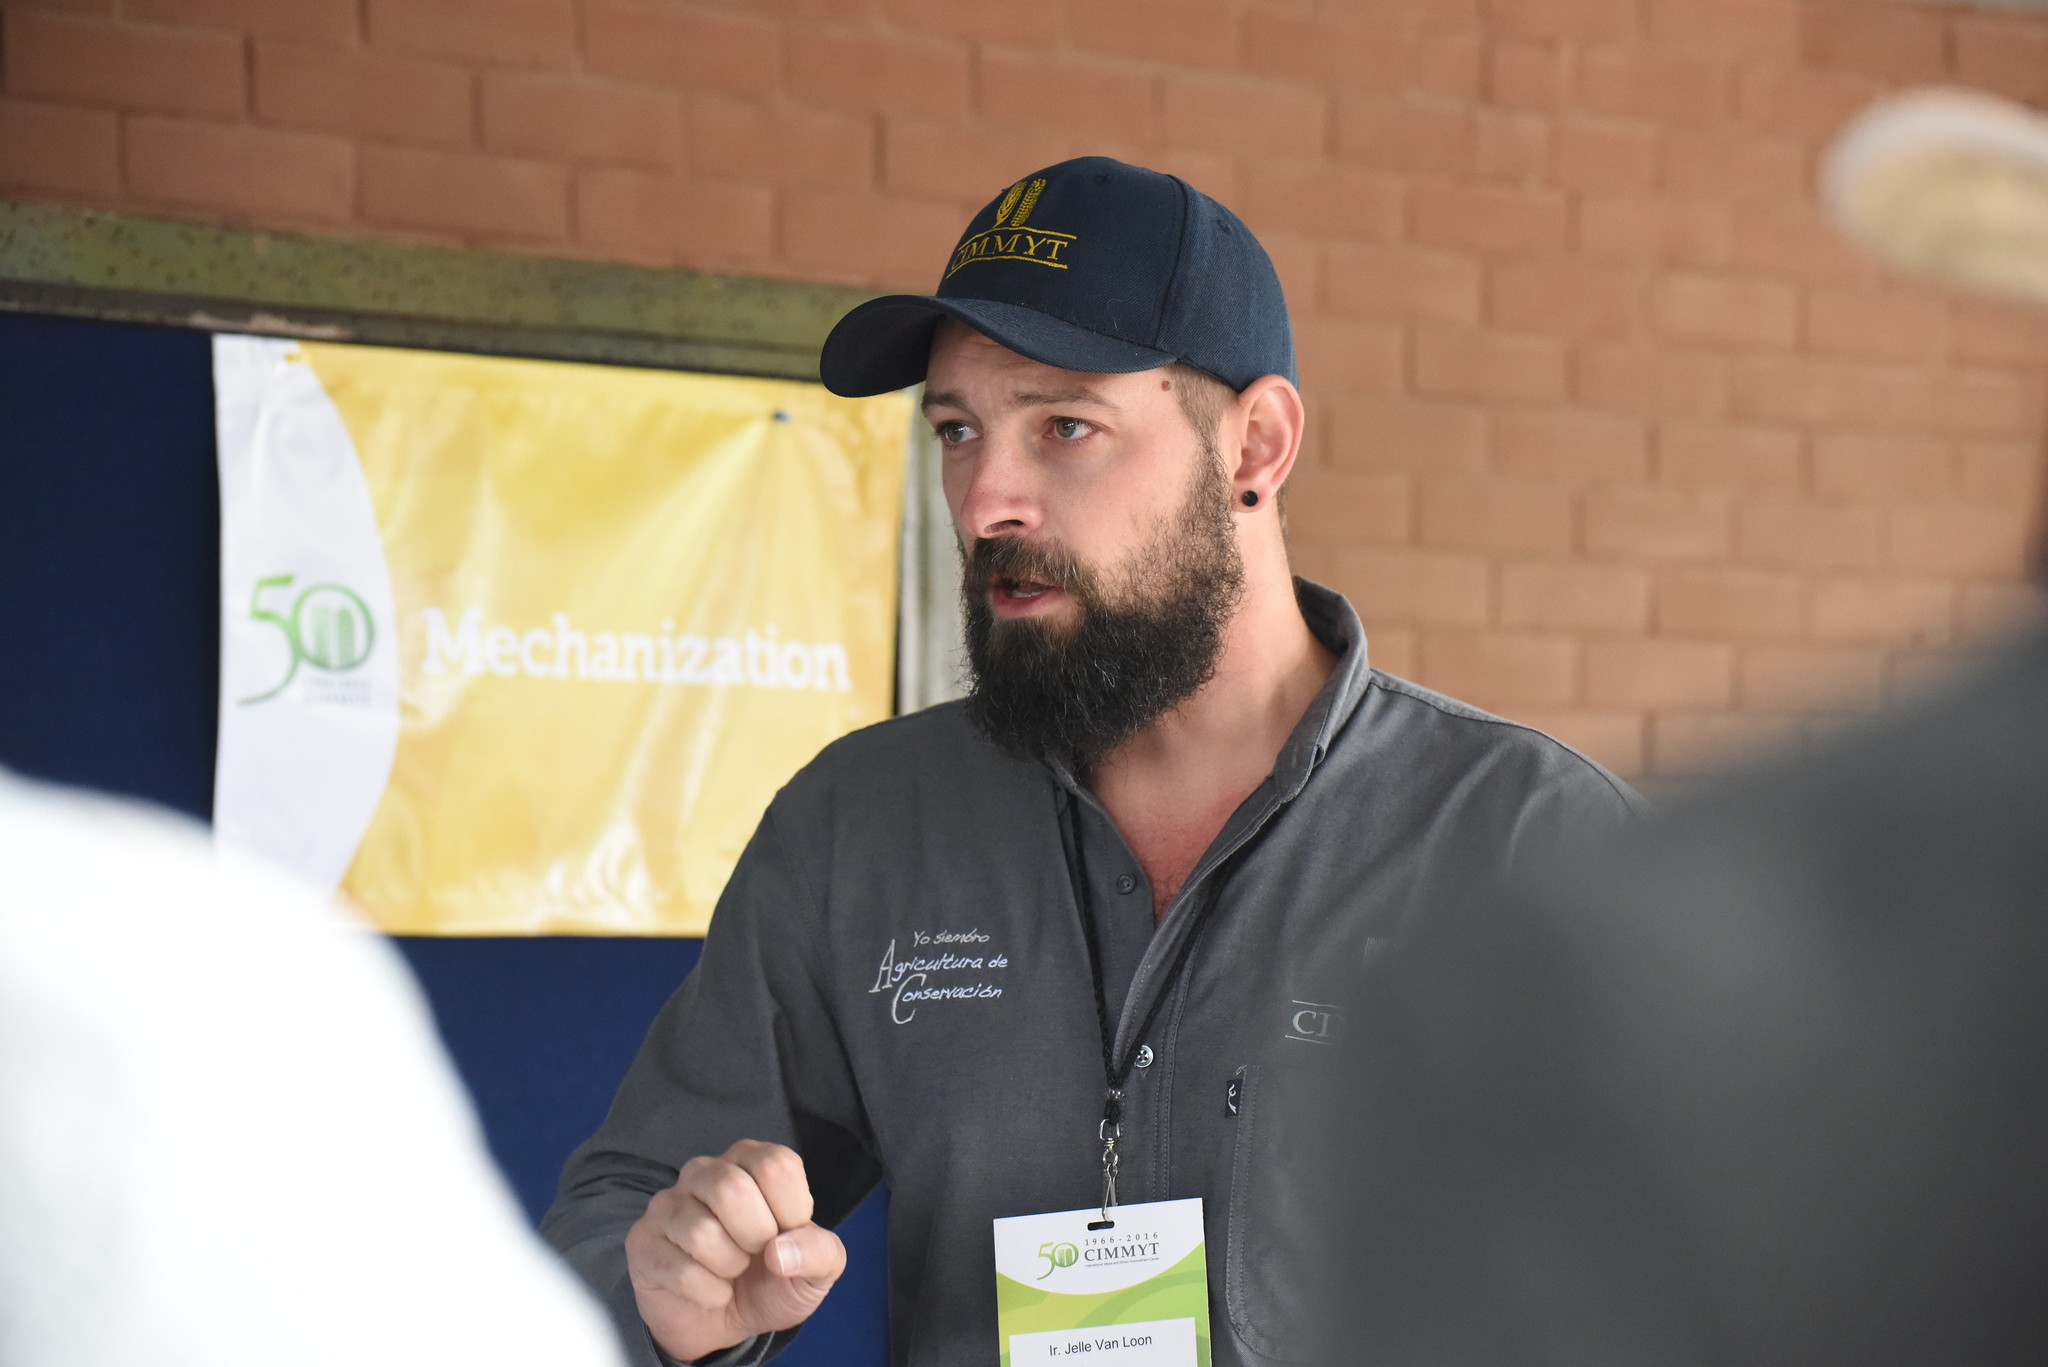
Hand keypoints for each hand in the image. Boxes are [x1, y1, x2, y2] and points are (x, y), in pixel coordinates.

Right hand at [624, 1140, 845, 1362]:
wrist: (726, 1322)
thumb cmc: (771, 1279)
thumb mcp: (816, 1270)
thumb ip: (821, 1252)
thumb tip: (781, 1252)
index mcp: (751, 1160)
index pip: (776, 1166)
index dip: (793, 1213)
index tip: (787, 1234)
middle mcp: (706, 1171)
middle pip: (733, 1190)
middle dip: (757, 1238)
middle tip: (756, 1254)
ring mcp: (668, 1204)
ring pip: (701, 1232)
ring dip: (730, 1269)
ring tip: (732, 1271)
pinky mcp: (643, 1241)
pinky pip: (679, 1270)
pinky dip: (708, 1293)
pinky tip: (711, 1291)